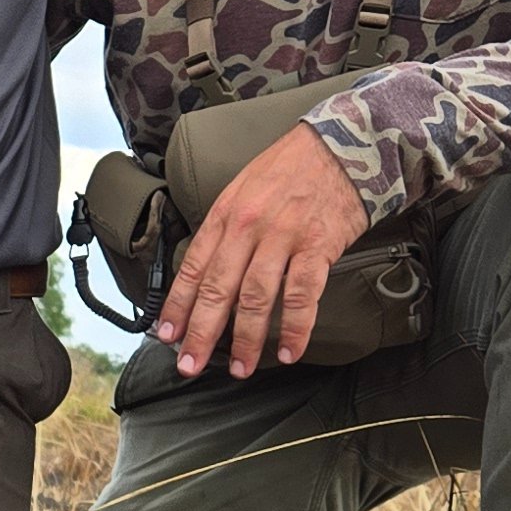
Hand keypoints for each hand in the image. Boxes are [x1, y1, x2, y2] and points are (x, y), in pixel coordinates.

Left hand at [156, 123, 369, 375]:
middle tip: (189, 365)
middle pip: (217, 289)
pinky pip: (302, 295)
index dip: (177, 306)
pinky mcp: (317, 246)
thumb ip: (225, 229)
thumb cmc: (292, 169)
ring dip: (246, 339)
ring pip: (255, 298)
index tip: (166, 336)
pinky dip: (294, 327)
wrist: (343, 143)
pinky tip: (287, 351)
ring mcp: (282, 237)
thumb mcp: (244, 188)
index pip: (193, 268)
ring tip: (240, 368)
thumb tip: (206, 273)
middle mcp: (247, 227)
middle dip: (200, 333)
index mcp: (225, 214)